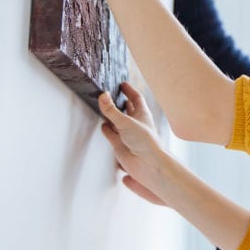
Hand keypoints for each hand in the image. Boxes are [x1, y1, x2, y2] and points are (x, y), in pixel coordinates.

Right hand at [99, 82, 169, 206]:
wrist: (147, 165)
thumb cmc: (145, 142)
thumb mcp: (126, 122)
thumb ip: (112, 110)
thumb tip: (103, 96)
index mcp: (142, 114)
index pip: (136, 98)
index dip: (129, 90)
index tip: (122, 84)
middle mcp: (135, 123)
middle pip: (127, 109)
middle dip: (120, 102)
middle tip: (111, 94)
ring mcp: (128, 134)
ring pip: (118, 121)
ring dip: (112, 115)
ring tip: (104, 107)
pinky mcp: (120, 145)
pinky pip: (112, 134)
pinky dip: (107, 129)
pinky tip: (104, 126)